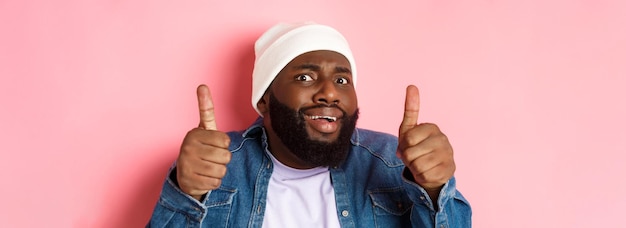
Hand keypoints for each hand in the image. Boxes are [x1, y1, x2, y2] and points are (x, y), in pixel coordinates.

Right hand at [176, 84, 231, 199]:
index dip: (224, 145)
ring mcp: (186, 165)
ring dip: (219, 171)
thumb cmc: (200, 148)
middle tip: (211, 157)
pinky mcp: (188, 181)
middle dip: (223, 159)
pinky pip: (214, 183)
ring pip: (221, 171)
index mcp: (194, 134)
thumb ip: (206, 109)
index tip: (213, 144)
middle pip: (225, 157)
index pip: (225, 140)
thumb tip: (202, 85)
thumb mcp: (204, 128)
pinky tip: (204, 177)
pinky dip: (213, 182)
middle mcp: (187, 148)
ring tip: (208, 167)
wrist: (185, 172)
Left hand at [397, 85, 454, 200]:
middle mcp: (442, 139)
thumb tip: (411, 86)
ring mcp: (448, 154)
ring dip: (415, 168)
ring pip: (418, 166)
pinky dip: (422, 177)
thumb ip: (410, 109)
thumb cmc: (417, 147)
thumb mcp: (409, 129)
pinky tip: (429, 172)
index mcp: (432, 127)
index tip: (410, 145)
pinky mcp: (450, 170)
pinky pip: (425, 176)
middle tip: (415, 157)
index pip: (408, 139)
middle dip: (408, 158)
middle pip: (411, 153)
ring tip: (421, 164)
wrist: (431, 168)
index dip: (404, 145)